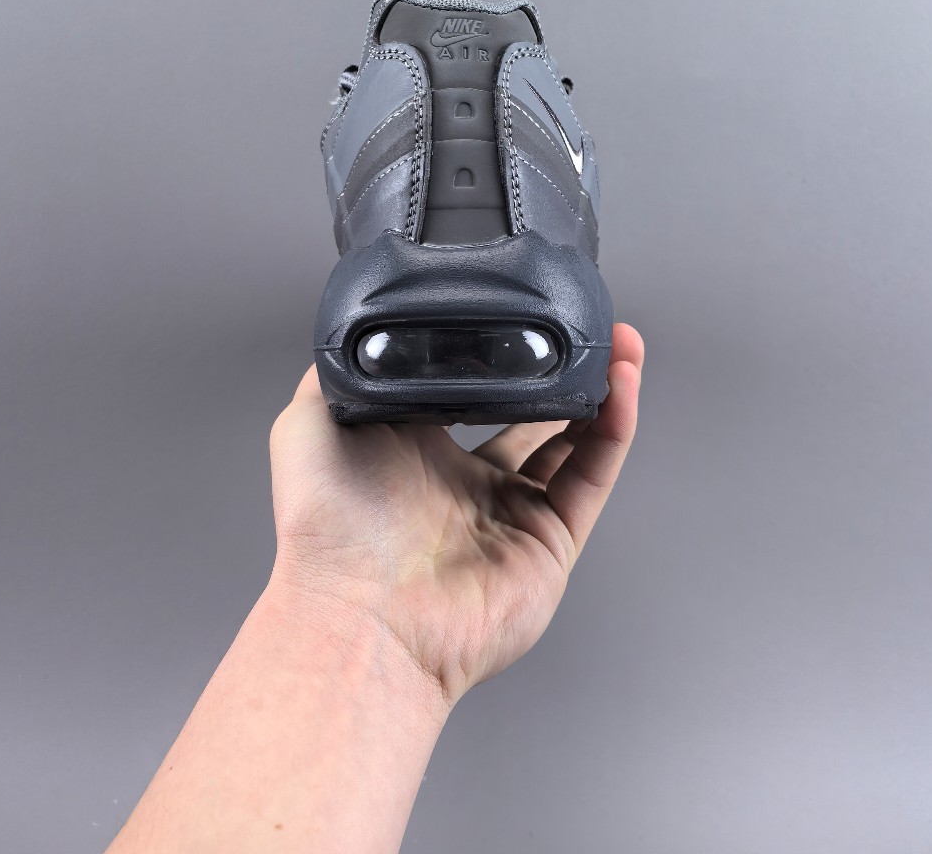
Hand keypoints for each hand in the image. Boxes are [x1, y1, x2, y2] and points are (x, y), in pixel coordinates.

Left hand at [267, 324, 643, 706]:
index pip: (475, 398)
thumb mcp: (308, 425)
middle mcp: (470, 488)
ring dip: (604, 392)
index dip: (505, 360)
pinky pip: (592, 476)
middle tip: (588, 332)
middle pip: (535, 419)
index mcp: (419, 457)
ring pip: (575, 444)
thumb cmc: (326, 530)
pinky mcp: (550, 543)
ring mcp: (514, 517)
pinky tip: (622, 385)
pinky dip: (614, 429)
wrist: (360, 611)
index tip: (526, 320)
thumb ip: (332, 377)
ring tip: (623, 344)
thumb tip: (349, 338)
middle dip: (566, 375)